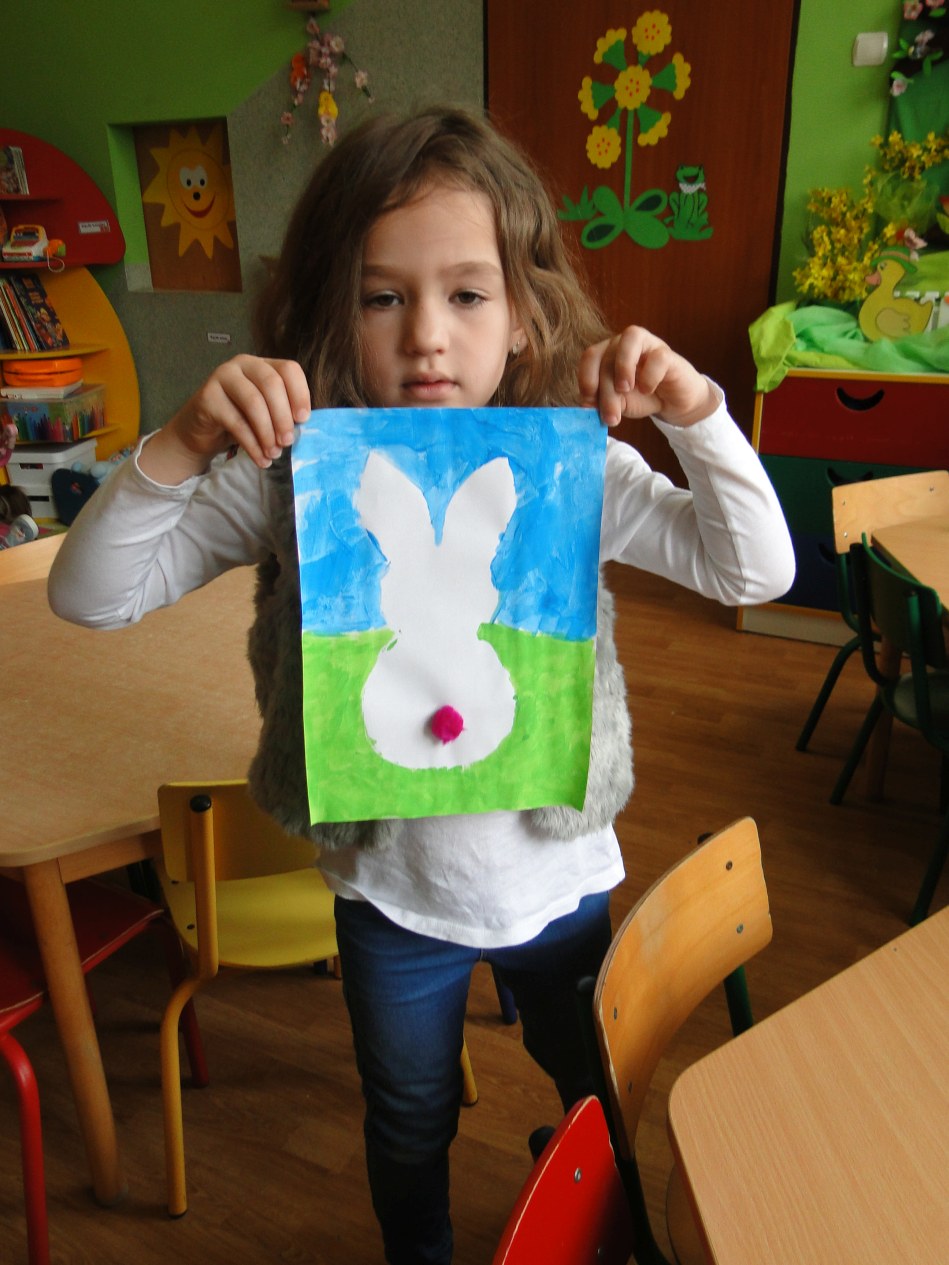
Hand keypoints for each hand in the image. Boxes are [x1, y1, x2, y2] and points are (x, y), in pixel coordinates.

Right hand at [141, 356, 311, 483]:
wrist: (202, 430)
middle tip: (288, 442)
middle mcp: (243, 364)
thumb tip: (302, 427)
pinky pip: (236, 421)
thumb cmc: (241, 419)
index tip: (304, 420)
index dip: (300, 394)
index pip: (289, 369)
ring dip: (267, 432)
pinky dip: (252, 445)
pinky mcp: (207, 396)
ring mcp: (223, 376)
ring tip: (274, 454)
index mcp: (263, 364)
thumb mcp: (266, 413)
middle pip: (271, 384)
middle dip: (283, 416)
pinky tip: (260, 459)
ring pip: (253, 402)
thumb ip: (283, 413)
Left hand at [578, 326, 715, 428]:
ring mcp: (648, 343)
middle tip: (610, 417)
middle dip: (606, 390)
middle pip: (607, 356)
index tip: (589, 403)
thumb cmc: (641, 397)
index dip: (586, 378)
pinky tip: (647, 390)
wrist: (672, 403)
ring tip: (624, 390)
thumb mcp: (617, 403)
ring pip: (630, 340)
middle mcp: (624, 342)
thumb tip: (585, 406)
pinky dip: (649, 376)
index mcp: (607, 352)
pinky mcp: (668, 354)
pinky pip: (657, 357)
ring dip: (623, 366)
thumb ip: (601, 401)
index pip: (590, 356)